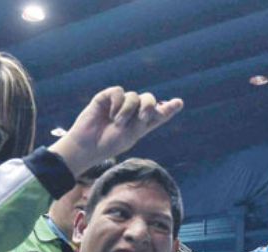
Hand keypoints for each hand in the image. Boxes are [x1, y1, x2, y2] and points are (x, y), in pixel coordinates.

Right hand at [49, 87, 182, 176]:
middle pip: (149, 99)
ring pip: (134, 96)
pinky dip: (117, 103)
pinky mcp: (106, 98)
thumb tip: (157, 105)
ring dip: (127, 110)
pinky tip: (110, 114)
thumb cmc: (109, 144)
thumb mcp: (132, 134)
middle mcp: (132, 112)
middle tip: (143, 117)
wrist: (88, 144)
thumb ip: (145, 119)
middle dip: (149, 106)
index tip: (179, 103)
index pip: (158, 113)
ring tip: (117, 122)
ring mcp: (119, 104)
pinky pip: (118, 92)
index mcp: (141, 124)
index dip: (169, 108)